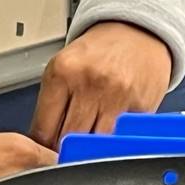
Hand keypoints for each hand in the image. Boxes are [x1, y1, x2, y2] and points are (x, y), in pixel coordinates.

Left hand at [28, 21, 171, 147]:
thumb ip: (52, 103)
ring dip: (92, 147)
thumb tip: (43, 145)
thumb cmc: (98, 52)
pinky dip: (116, 139)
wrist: (137, 31)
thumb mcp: (65, 66)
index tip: (46, 152)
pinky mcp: (141, 107)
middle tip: (69, 147)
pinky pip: (122, 138)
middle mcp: (89, 83)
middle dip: (67, 149)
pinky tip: (114, 125)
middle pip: (69, 140)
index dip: (44, 148)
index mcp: (62, 72)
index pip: (44, 130)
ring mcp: (117, 96)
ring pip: (95, 144)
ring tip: (92, 136)